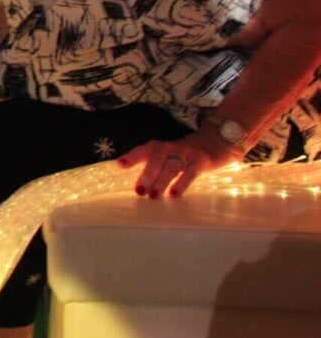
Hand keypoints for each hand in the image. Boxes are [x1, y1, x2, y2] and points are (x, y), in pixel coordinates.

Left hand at [117, 133, 240, 198]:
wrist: (217, 141)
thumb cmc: (185, 153)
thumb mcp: (169, 155)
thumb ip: (153, 166)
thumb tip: (137, 185)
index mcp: (161, 147)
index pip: (143, 150)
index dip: (132, 156)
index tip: (120, 164)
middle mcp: (171, 149)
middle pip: (156, 159)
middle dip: (146, 175)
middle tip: (138, 191)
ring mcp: (186, 154)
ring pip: (171, 167)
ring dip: (161, 181)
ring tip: (153, 196)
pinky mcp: (201, 162)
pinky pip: (190, 173)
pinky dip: (181, 183)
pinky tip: (174, 194)